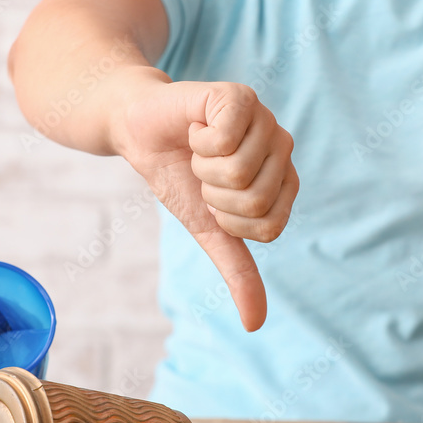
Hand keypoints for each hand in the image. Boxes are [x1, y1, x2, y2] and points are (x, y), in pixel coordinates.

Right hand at [109, 67, 298, 330]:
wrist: (138, 133)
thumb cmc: (179, 178)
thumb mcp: (209, 230)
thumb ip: (238, 272)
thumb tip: (255, 325)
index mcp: (284, 181)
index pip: (269, 225)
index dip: (229, 220)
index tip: (213, 198)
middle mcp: (282, 147)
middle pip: (255, 199)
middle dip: (214, 194)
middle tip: (202, 171)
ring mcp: (264, 118)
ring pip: (240, 170)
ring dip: (203, 166)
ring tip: (197, 149)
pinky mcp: (238, 96)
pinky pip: (225, 138)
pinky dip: (197, 140)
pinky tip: (194, 127)